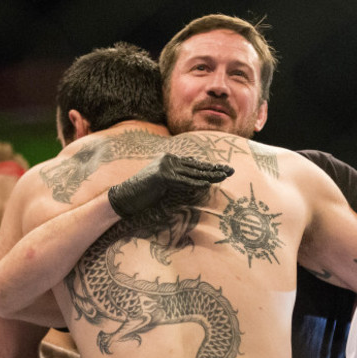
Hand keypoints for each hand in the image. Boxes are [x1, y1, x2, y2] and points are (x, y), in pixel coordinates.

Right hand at [108, 153, 233, 217]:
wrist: (125, 198)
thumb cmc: (144, 194)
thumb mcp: (164, 185)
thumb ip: (178, 180)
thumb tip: (195, 181)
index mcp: (169, 159)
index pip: (194, 164)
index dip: (209, 167)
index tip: (223, 170)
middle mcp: (168, 159)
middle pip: (196, 166)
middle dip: (214, 169)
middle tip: (231, 171)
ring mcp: (165, 166)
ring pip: (192, 173)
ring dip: (209, 175)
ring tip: (224, 176)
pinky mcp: (162, 176)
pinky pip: (183, 181)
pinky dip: (195, 183)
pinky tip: (207, 184)